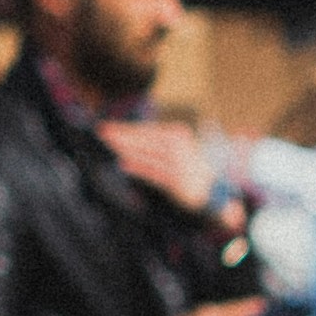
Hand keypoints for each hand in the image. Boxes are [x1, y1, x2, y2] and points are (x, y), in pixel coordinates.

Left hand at [100, 111, 214, 209]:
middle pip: (144, 140)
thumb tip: (127, 137)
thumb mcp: (174, 147)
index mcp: (177, 134)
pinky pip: (154, 173)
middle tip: (102, 132)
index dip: (127, 128)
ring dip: (127, 149)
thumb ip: (154, 142)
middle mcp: (178, 147)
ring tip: (109, 144)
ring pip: (147, 154)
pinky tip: (124, 164)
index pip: (147, 130)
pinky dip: (139, 168)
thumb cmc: (188, 165)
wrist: (213, 189)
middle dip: (122, 135)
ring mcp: (178, 164)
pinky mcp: (177, 181)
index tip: (109, 127)